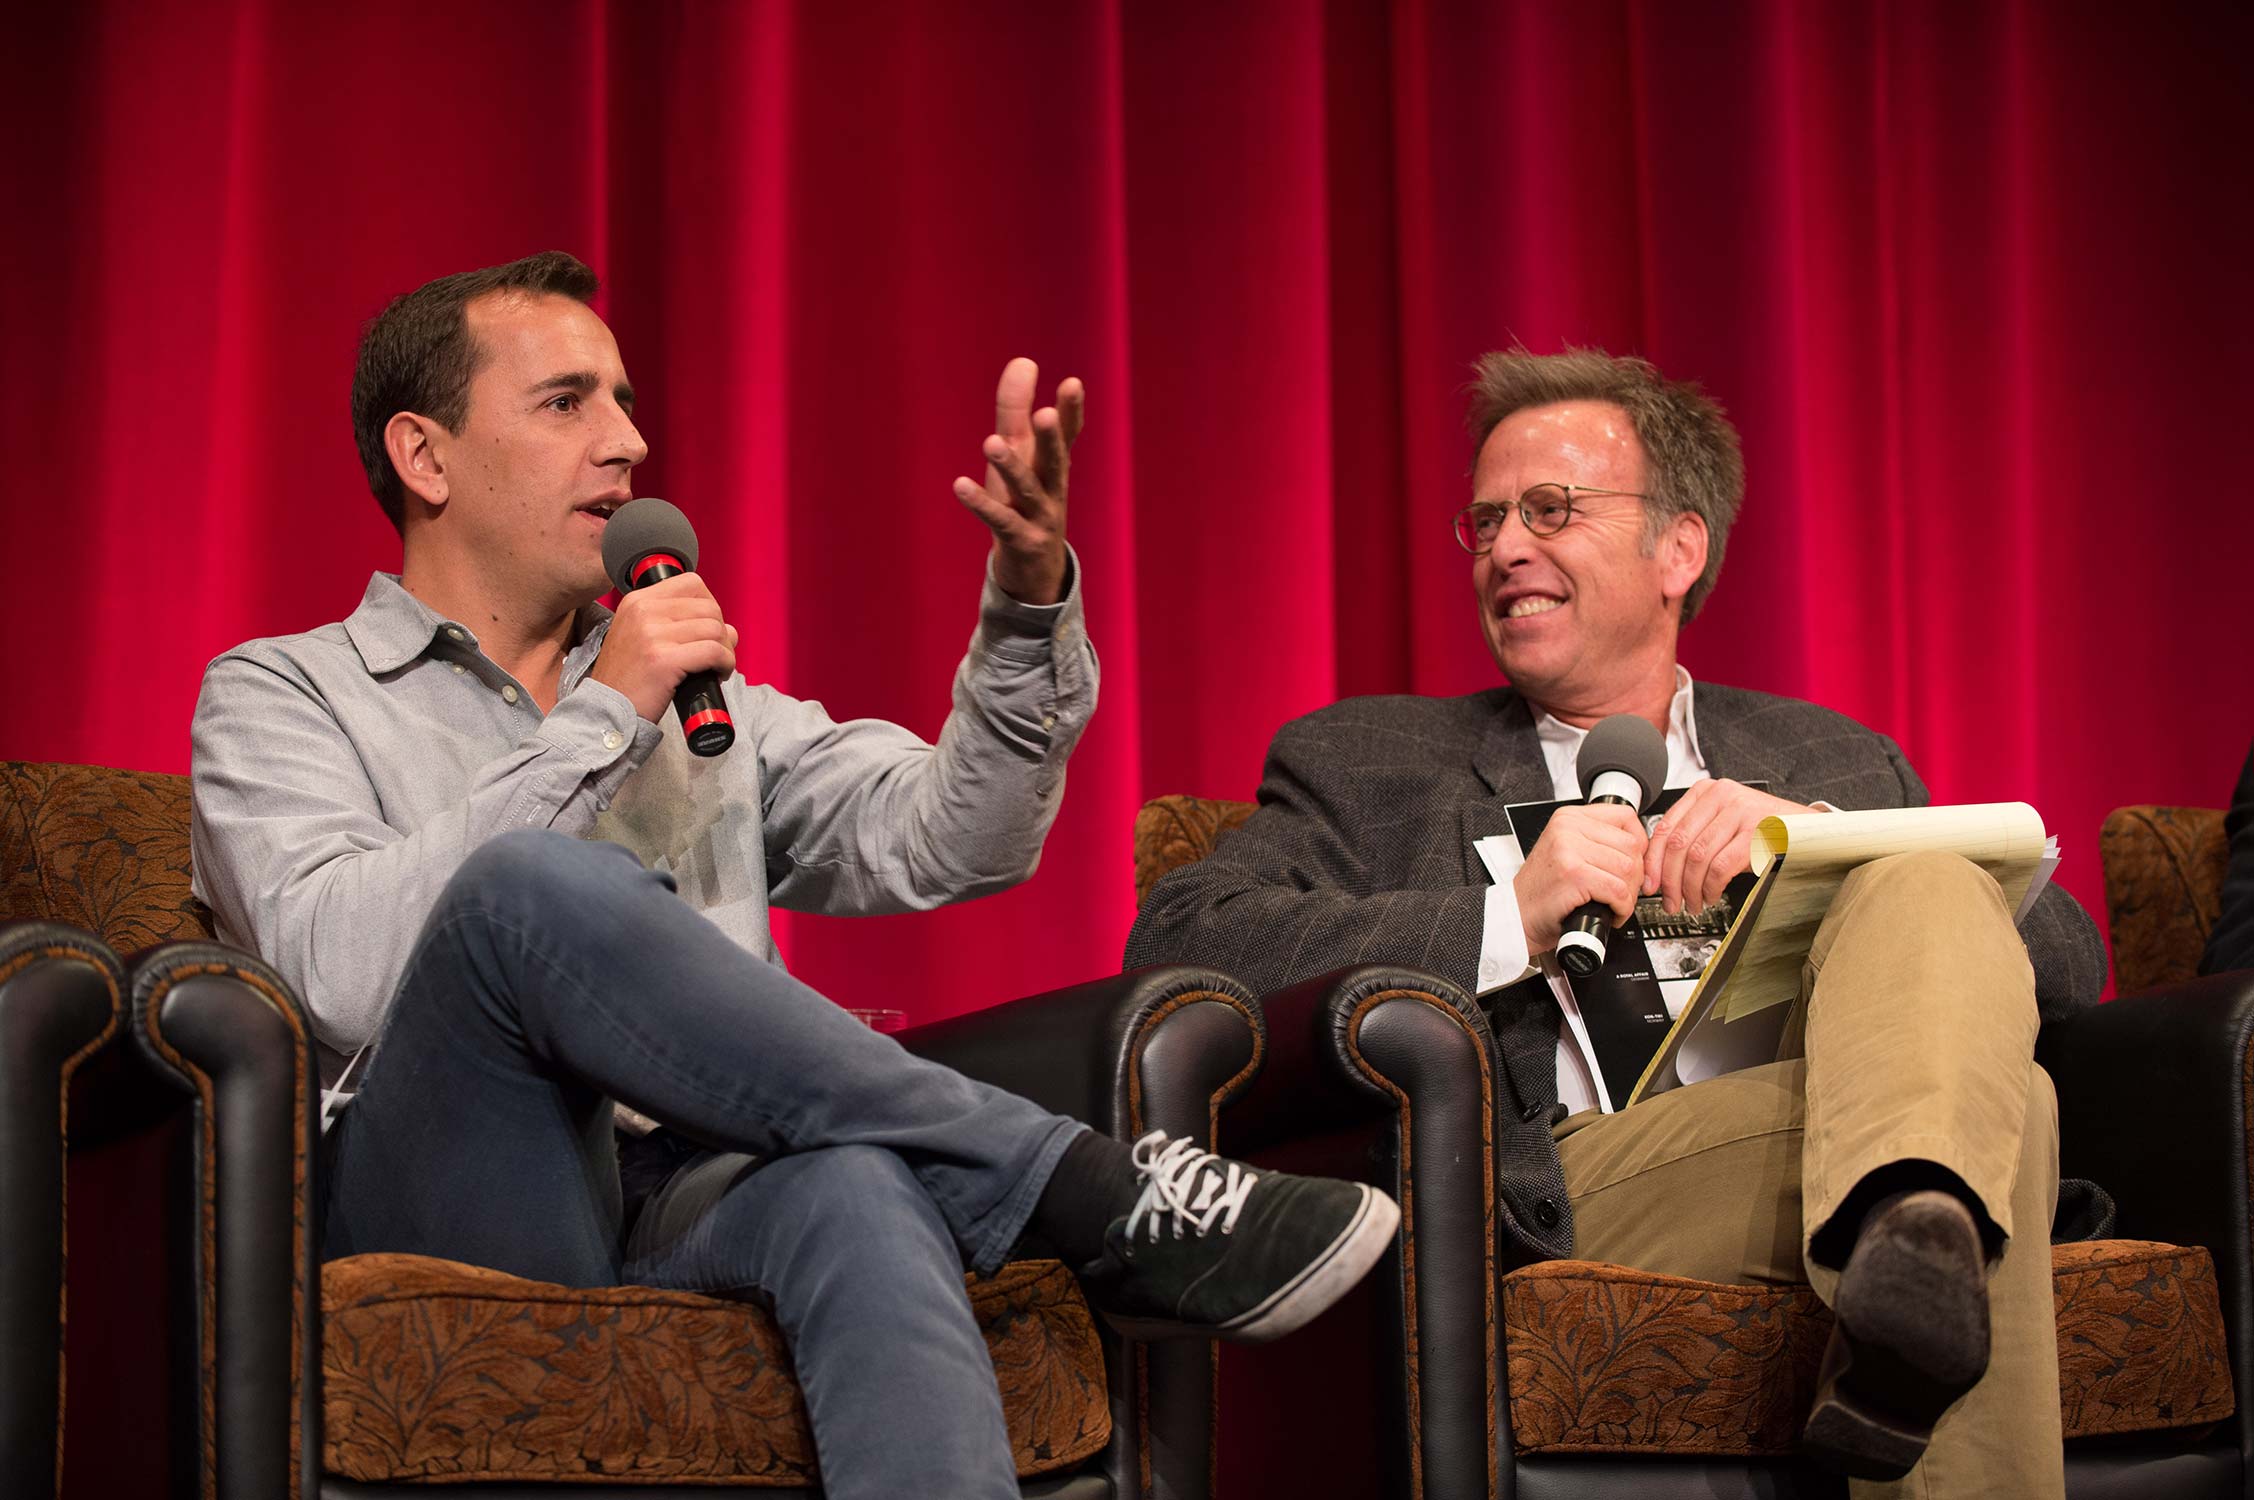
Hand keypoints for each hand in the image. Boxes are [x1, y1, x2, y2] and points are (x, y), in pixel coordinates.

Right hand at [586, 572, 738, 724]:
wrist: (606, 712)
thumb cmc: (628, 680)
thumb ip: (677, 625)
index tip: (707, 628)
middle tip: (716, 654)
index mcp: (637, 601)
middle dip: (721, 632)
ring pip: (715, 629)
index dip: (709, 606)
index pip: (691, 583)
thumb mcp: (641, 638)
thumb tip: (728, 628)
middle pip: (708, 607)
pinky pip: (713, 652)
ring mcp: (652, 634)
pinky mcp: (664, 659)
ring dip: (726, 650)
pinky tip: (718, 674)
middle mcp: (643, 611)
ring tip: (716, 666)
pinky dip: (725, 664)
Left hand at [952, 357, 1084, 605]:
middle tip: (1045, 414)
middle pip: (1054, 460)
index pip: (1067, 434)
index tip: (1073, 384)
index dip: (1071, 411)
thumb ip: (1018, 410)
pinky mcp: (1020, 540)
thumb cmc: (1025, 502)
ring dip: (1011, 466)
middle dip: (1051, 437)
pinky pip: (1000, 520)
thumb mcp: (1021, 455)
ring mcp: (1040, 517)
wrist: (1035, 571)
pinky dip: (981, 504)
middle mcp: (1052, 488)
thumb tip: (1023, 360)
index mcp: (1054, 464)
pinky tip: (960, 486)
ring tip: (991, 442)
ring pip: (1027, 489)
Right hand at [1515, 802, 1647, 956]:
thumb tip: (1639, 845)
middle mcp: (1568, 828)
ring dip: (1629, 894)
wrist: (1517, 915)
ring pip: (1629, 869)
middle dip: (1635, 875)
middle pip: (1632, 845)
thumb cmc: (1543, 889)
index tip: (1634, 862)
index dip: (1639, 843)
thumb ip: (1597, 840)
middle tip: (1621, 890)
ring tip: (1614, 902)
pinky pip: (1618, 890)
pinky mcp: (1574, 875)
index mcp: (1568, 817)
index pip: (1626, 817)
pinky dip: (1621, 908)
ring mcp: (1569, 850)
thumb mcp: (1566, 850)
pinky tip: (1611, 912)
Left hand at [1642, 779, 1815, 915]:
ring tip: (1693, 903)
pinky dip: (1711, 887)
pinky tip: (1711, 895)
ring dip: (1691, 888)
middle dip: (1670, 880)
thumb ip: (1694, 835)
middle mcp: (1720, 796)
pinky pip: (1721, 866)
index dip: (1654, 860)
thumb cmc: (1763, 828)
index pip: (1666, 826)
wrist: (1807, 828)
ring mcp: (1740, 812)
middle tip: (1670, 901)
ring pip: (1697, 857)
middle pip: (1679, 844)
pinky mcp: (1756, 833)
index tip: (1650, 883)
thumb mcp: (1723, 823)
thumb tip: (1661, 869)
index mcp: (1705, 791)